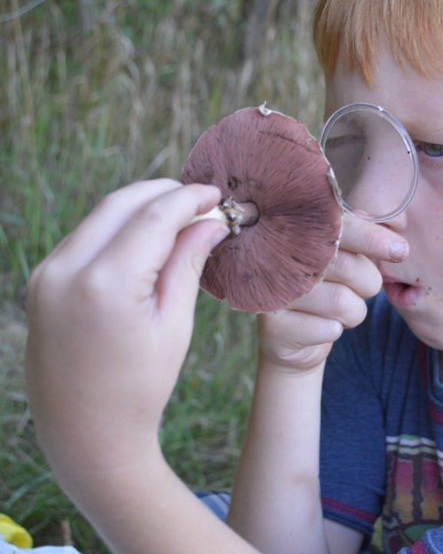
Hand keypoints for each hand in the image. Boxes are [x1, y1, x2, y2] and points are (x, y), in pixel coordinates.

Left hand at [24, 179, 229, 486]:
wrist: (86, 436)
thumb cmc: (140, 388)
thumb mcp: (174, 325)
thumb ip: (188, 264)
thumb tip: (211, 223)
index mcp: (106, 285)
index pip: (154, 217)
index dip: (189, 200)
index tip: (216, 196)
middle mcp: (66, 271)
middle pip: (120, 204)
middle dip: (163, 193)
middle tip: (201, 200)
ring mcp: (46, 275)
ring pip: (99, 216)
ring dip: (139, 208)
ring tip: (178, 217)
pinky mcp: (40, 283)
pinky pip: (83, 237)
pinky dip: (116, 228)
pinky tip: (144, 238)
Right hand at [257, 214, 407, 371]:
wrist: (296, 337)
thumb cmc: (327, 287)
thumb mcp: (344, 258)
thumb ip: (361, 238)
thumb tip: (395, 222)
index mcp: (295, 232)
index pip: (339, 228)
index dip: (372, 237)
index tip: (401, 250)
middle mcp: (277, 259)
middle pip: (346, 266)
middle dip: (367, 281)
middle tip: (363, 287)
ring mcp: (272, 295)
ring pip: (342, 302)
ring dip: (353, 311)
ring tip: (338, 310)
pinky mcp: (275, 330)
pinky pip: (329, 330)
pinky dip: (334, 331)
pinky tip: (318, 327)